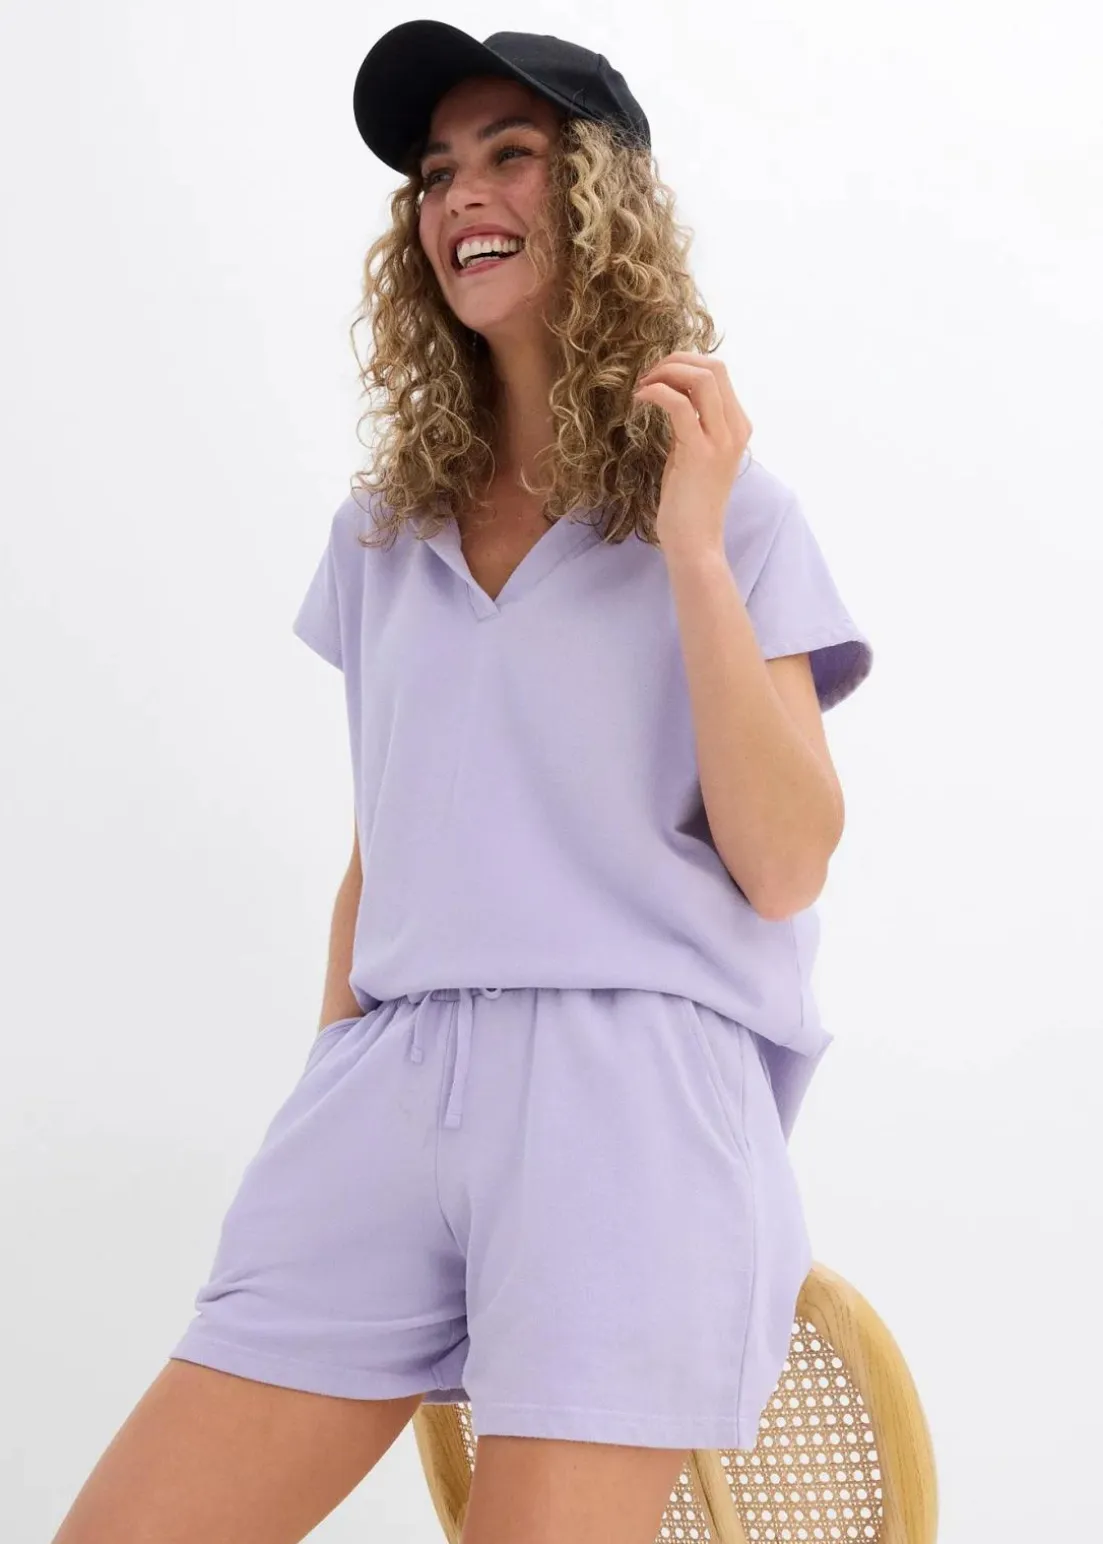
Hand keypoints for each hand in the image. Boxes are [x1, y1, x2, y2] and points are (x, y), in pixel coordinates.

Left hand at [632, 351, 751, 558]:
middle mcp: (736, 428)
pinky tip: (640, 400)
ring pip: (702, 378)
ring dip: (666, 373)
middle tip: (647, 375)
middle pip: (714, 367)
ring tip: (642, 386)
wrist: (695, 542)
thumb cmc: (689, 503)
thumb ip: (690, 424)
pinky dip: (656, 393)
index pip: (719, 372)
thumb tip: (672, 396)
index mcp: (738, 426)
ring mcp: (721, 440)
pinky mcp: (700, 452)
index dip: (685, 364)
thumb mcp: (692, 454)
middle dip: (676, 361)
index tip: (657, 375)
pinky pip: (679, 405)